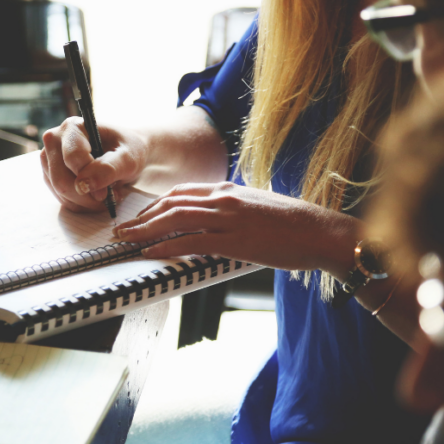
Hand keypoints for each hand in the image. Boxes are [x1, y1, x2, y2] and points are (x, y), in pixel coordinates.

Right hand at [40, 117, 147, 212]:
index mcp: (73, 127)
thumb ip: (109, 168)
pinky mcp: (50, 174)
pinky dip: (80, 204)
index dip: (90, 179)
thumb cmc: (128, 150)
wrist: (125, 153)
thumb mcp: (129, 158)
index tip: (107, 192)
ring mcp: (49, 158)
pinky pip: (61, 198)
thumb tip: (84, 185)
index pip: (72, 158)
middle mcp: (55, 140)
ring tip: (105, 195)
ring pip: (60, 192)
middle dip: (86, 196)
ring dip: (85, 202)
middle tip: (108, 197)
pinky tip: (95, 197)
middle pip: (61, 179)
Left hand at [113, 182, 359, 272]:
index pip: (181, 192)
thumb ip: (231, 210)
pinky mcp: (234, 240)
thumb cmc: (292, 224)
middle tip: (122, 230)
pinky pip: (191, 242)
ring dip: (145, 231)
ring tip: (127, 241)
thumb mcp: (256, 207)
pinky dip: (166, 247)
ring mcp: (228, 218)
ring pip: (175, 219)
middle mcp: (223, 198)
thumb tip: (213, 221)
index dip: (155, 205)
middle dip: (142, 217)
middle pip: (171, 203)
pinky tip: (151, 253)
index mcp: (227, 189)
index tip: (140, 217)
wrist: (320, 231)